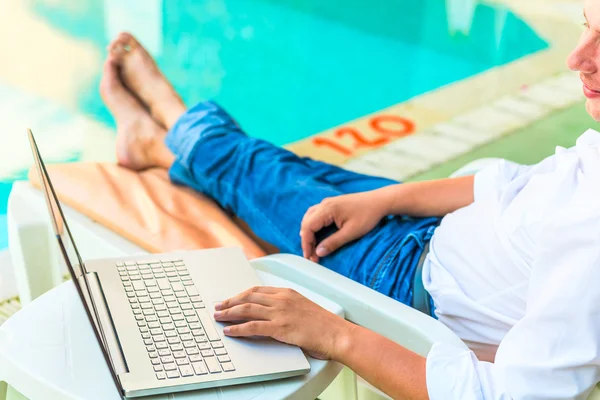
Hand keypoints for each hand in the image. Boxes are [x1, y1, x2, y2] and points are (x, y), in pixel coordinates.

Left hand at [214, 286, 351, 359]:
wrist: (336, 333)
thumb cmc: (323, 324)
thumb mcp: (303, 307)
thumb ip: (286, 307)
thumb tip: (271, 314)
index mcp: (287, 292)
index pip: (257, 290)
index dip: (240, 295)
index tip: (230, 299)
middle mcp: (281, 299)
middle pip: (248, 297)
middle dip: (230, 302)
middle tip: (218, 307)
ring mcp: (280, 312)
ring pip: (247, 309)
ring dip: (229, 313)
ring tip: (218, 317)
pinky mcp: (280, 327)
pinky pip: (252, 326)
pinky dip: (237, 328)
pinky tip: (229, 330)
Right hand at [300, 191, 386, 261]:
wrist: (380, 201)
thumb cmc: (368, 215)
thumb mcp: (351, 232)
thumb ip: (333, 242)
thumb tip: (318, 252)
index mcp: (327, 209)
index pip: (308, 227)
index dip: (306, 243)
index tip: (309, 257)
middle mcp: (325, 204)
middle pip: (306, 222)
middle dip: (306, 240)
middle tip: (311, 255)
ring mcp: (328, 202)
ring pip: (310, 217)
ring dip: (309, 232)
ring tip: (312, 247)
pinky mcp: (333, 204)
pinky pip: (316, 214)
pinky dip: (314, 225)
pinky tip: (318, 234)